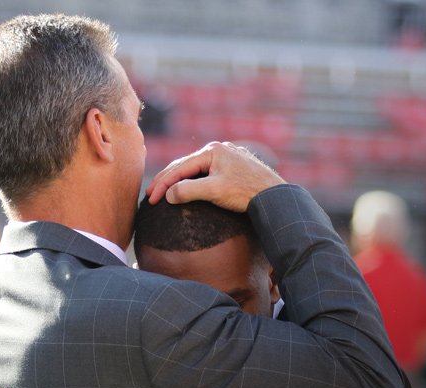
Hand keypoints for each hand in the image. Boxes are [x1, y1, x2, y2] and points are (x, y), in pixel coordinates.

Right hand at [146, 141, 285, 211]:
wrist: (275, 196)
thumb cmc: (245, 193)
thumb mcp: (213, 192)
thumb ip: (188, 191)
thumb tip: (169, 194)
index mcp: (212, 151)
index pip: (179, 168)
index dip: (163, 184)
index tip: (151, 199)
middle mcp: (220, 150)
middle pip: (186, 165)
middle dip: (167, 180)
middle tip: (151, 195)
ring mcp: (229, 157)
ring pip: (198, 168)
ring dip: (181, 179)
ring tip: (166, 191)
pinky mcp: (236, 167)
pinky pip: (210, 172)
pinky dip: (196, 180)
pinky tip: (191, 186)